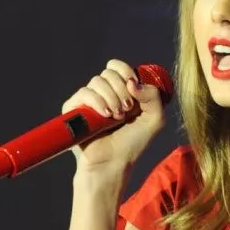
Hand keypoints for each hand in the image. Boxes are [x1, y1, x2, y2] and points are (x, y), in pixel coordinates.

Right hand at [62, 59, 165, 174]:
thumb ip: (154, 96)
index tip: (133, 86)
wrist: (113, 162)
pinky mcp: (74, 109)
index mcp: (121, 91)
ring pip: (97, 81)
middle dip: (122, 90)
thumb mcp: (155, 119)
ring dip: (112, 98)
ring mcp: (88, 100)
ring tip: (117, 117)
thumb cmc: (133, 143)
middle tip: (128, 110)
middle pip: (109, 73)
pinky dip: (97, 102)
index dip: (125, 71)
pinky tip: (106, 116)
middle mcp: (104, 93)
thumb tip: (132, 82)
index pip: (118, 67)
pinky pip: (84, 93)